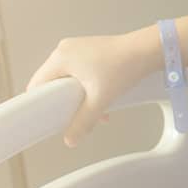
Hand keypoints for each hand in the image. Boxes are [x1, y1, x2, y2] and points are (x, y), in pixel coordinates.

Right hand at [25, 32, 154, 147]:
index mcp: (60, 58)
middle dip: (64, 103)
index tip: (49, 118)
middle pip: (52, 83)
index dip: (41, 104)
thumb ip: (83, 122)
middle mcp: (65, 50)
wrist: (149, 50)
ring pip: (68, 79)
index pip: (37, 85)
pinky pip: (79, 72)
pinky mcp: (90, 50)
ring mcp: (78, 48)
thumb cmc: (124, 67)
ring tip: (95, 111)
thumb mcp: (100, 99)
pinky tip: (102, 100)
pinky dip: (87, 87)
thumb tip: (70, 140)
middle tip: (75, 117)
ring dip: (79, 97)